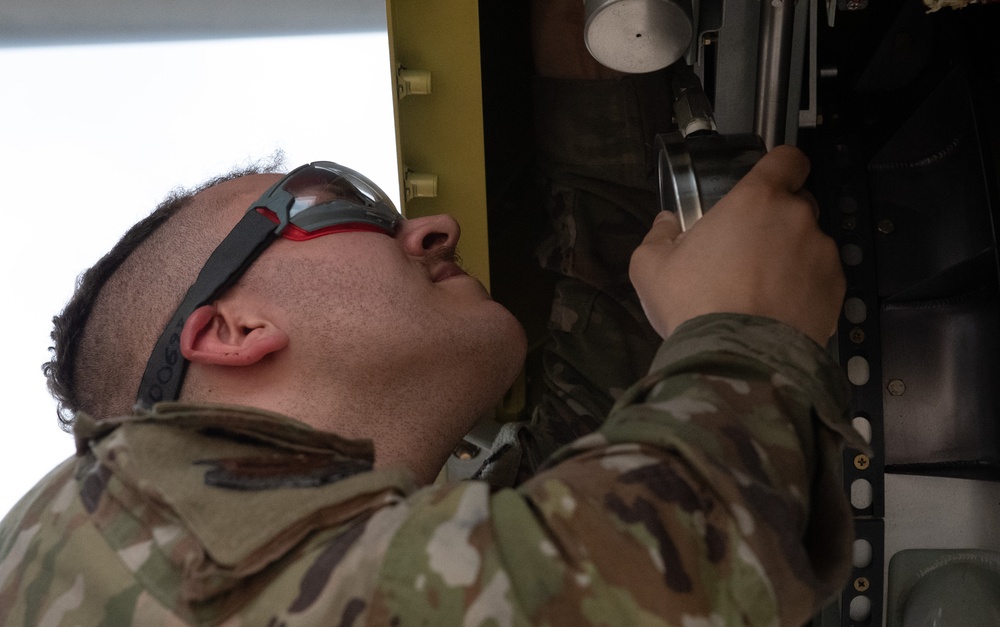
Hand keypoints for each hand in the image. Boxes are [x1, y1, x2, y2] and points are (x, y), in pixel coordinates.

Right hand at [629, 146, 844, 344]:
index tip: (767, 185)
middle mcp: (797, 217)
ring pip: (809, 244)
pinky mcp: (836, 291)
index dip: (780, 167)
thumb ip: (659, 235)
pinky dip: (805, 289)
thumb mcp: (650, 267)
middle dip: (778, 220)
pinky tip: (778, 311)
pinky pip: (821, 279)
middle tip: (748, 252)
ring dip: (791, 257)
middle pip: (798, 203)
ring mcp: (822, 254)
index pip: (787, 159)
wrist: (736, 359)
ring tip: (762, 292)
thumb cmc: (692, 303)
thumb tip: (668, 223)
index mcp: (756, 199)